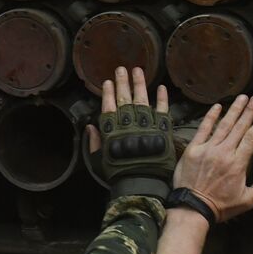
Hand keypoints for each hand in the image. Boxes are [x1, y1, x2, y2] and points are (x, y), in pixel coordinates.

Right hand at [85, 66, 173, 199]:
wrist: (140, 184)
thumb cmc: (119, 174)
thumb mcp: (100, 161)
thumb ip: (95, 142)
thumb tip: (90, 127)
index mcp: (113, 131)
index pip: (109, 107)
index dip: (108, 94)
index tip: (108, 82)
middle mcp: (129, 124)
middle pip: (125, 99)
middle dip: (123, 83)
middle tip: (122, 69)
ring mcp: (146, 125)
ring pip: (142, 100)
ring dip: (139, 84)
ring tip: (138, 70)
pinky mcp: (162, 130)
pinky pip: (163, 111)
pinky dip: (162, 99)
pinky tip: (161, 87)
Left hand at [172, 95, 252, 221]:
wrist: (192, 209)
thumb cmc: (221, 206)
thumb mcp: (248, 200)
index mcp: (238, 163)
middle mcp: (224, 152)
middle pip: (240, 127)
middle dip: (250, 110)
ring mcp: (207, 149)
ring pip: (224, 125)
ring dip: (234, 110)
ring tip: (243, 97)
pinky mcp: (192, 150)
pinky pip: (203, 129)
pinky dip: (210, 117)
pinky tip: (218, 106)